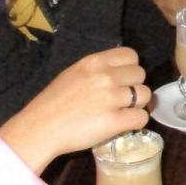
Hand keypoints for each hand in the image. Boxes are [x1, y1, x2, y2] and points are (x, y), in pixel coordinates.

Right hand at [0, 47, 147, 173]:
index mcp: (94, 62)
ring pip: (145, 95)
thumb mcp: (73, 73)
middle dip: (134, 86)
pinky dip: (136, 122)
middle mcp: (105, 76)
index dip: (130, 68)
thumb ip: (97, 70)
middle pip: (140, 74)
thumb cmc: (53, 103)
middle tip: (122, 99)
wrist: (40, 129)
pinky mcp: (115, 121)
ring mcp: (111, 98)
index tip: (123, 80)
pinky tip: (124, 125)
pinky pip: (142, 118)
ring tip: (123, 112)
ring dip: (137, 105)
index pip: (131, 55)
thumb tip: (120, 72)